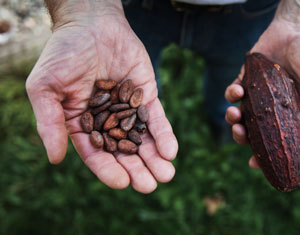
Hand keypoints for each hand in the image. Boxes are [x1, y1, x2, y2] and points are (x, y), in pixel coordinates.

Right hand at [26, 6, 177, 192]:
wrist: (91, 23)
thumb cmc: (63, 53)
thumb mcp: (46, 87)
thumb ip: (50, 122)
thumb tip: (54, 159)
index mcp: (81, 124)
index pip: (96, 153)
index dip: (108, 169)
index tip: (122, 183)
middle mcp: (107, 121)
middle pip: (123, 151)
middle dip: (137, 169)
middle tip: (150, 185)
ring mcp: (128, 110)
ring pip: (142, 139)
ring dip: (154, 158)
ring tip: (167, 175)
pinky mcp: (146, 96)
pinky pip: (157, 118)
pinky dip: (164, 135)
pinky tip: (171, 150)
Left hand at [225, 19, 299, 167]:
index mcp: (292, 114)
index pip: (277, 140)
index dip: (266, 154)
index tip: (255, 165)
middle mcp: (273, 107)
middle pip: (254, 130)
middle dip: (243, 137)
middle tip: (241, 136)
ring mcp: (259, 93)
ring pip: (240, 114)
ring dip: (233, 118)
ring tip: (234, 115)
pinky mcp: (246, 78)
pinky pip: (233, 92)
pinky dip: (231, 95)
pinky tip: (237, 92)